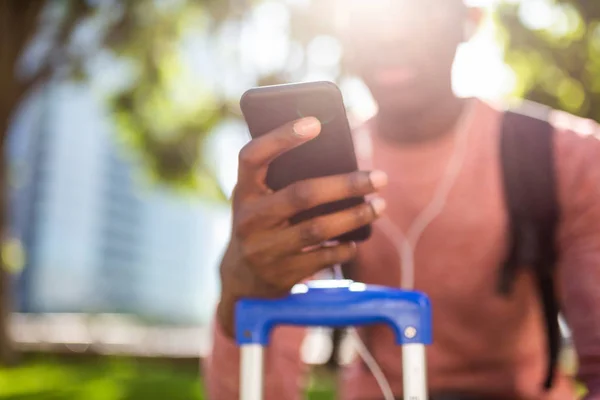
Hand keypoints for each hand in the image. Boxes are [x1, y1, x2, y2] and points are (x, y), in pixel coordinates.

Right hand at [216, 116, 387, 336]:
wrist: (242, 277)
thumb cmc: (261, 223)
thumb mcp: (258, 199)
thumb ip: (282, 179)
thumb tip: (339, 157)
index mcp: (242, 192)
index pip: (252, 156)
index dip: (280, 137)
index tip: (315, 123)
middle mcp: (249, 219)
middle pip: (302, 195)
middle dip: (346, 185)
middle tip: (379, 177)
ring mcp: (264, 249)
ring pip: (317, 228)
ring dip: (355, 216)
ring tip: (379, 205)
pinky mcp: (281, 274)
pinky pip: (322, 258)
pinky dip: (345, 248)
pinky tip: (357, 239)